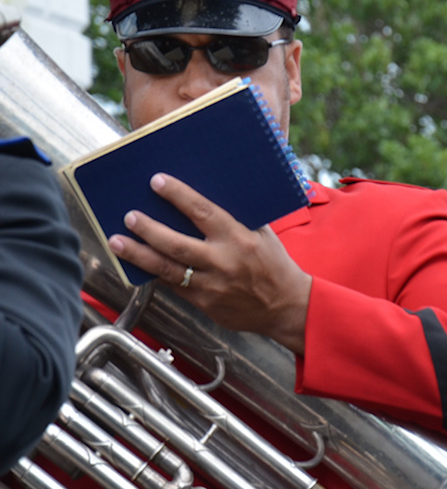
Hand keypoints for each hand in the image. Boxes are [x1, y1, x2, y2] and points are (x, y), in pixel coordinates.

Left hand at [110, 173, 311, 353]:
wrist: (287, 307)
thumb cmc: (275, 266)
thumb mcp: (264, 236)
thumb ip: (237, 220)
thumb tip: (203, 201)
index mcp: (239, 239)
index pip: (203, 212)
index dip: (178, 196)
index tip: (157, 182)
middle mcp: (223, 262)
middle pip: (176, 244)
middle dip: (148, 229)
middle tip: (129, 216)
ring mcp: (212, 285)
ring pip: (167, 269)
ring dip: (139, 254)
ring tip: (116, 241)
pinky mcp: (204, 303)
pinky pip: (173, 286)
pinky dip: (154, 274)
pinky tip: (138, 264)